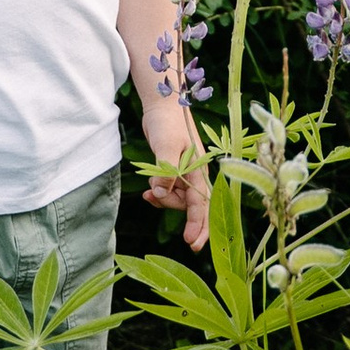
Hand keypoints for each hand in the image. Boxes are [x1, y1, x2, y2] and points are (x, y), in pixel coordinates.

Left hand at [144, 120, 210, 250]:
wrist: (162, 105)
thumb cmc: (168, 122)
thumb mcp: (166, 146)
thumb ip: (166, 172)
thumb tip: (160, 194)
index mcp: (199, 170)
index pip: (202, 205)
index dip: (199, 226)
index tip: (192, 245)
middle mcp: (195, 174)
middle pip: (189, 205)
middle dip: (172, 208)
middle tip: (152, 199)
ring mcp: (186, 173)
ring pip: (177, 199)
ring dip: (163, 199)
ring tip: (147, 191)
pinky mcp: (175, 170)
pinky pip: (169, 190)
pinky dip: (159, 193)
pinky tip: (147, 191)